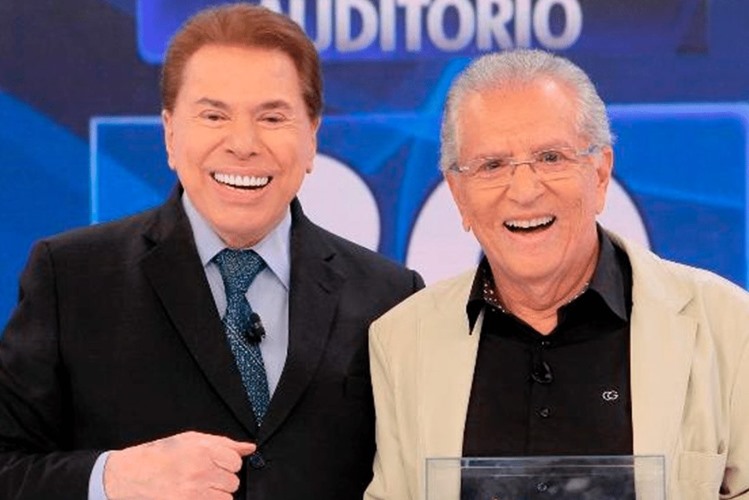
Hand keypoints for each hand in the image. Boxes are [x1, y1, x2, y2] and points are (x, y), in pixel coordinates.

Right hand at [103, 431, 255, 499]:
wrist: (131, 475)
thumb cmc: (161, 454)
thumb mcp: (191, 440)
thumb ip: (224, 443)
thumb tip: (250, 448)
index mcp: (203, 450)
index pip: (236, 462)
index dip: (228, 464)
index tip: (219, 464)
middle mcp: (200, 471)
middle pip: (233, 481)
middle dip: (222, 479)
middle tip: (206, 476)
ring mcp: (194, 491)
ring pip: (226, 497)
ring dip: (217, 494)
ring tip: (200, 487)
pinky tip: (197, 496)